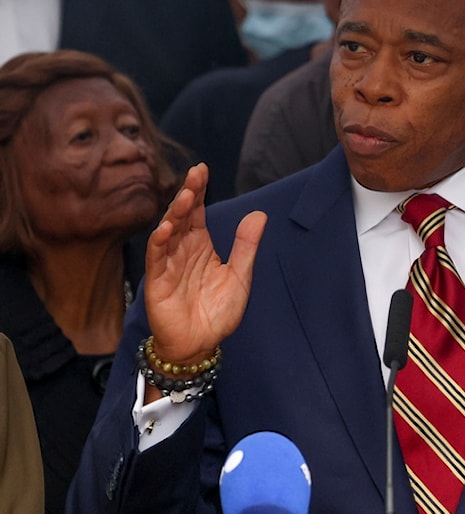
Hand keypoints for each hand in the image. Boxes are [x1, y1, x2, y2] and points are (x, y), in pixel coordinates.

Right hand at [144, 163, 266, 369]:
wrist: (201, 344)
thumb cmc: (217, 311)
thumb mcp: (240, 275)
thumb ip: (246, 246)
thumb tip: (259, 214)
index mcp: (200, 245)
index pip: (197, 212)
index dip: (198, 191)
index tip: (203, 170)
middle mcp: (182, 249)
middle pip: (182, 216)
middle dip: (188, 194)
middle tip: (196, 174)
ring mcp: (168, 264)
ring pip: (168, 232)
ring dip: (175, 214)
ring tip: (185, 197)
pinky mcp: (158, 282)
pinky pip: (156, 258)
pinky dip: (159, 243)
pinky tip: (165, 228)